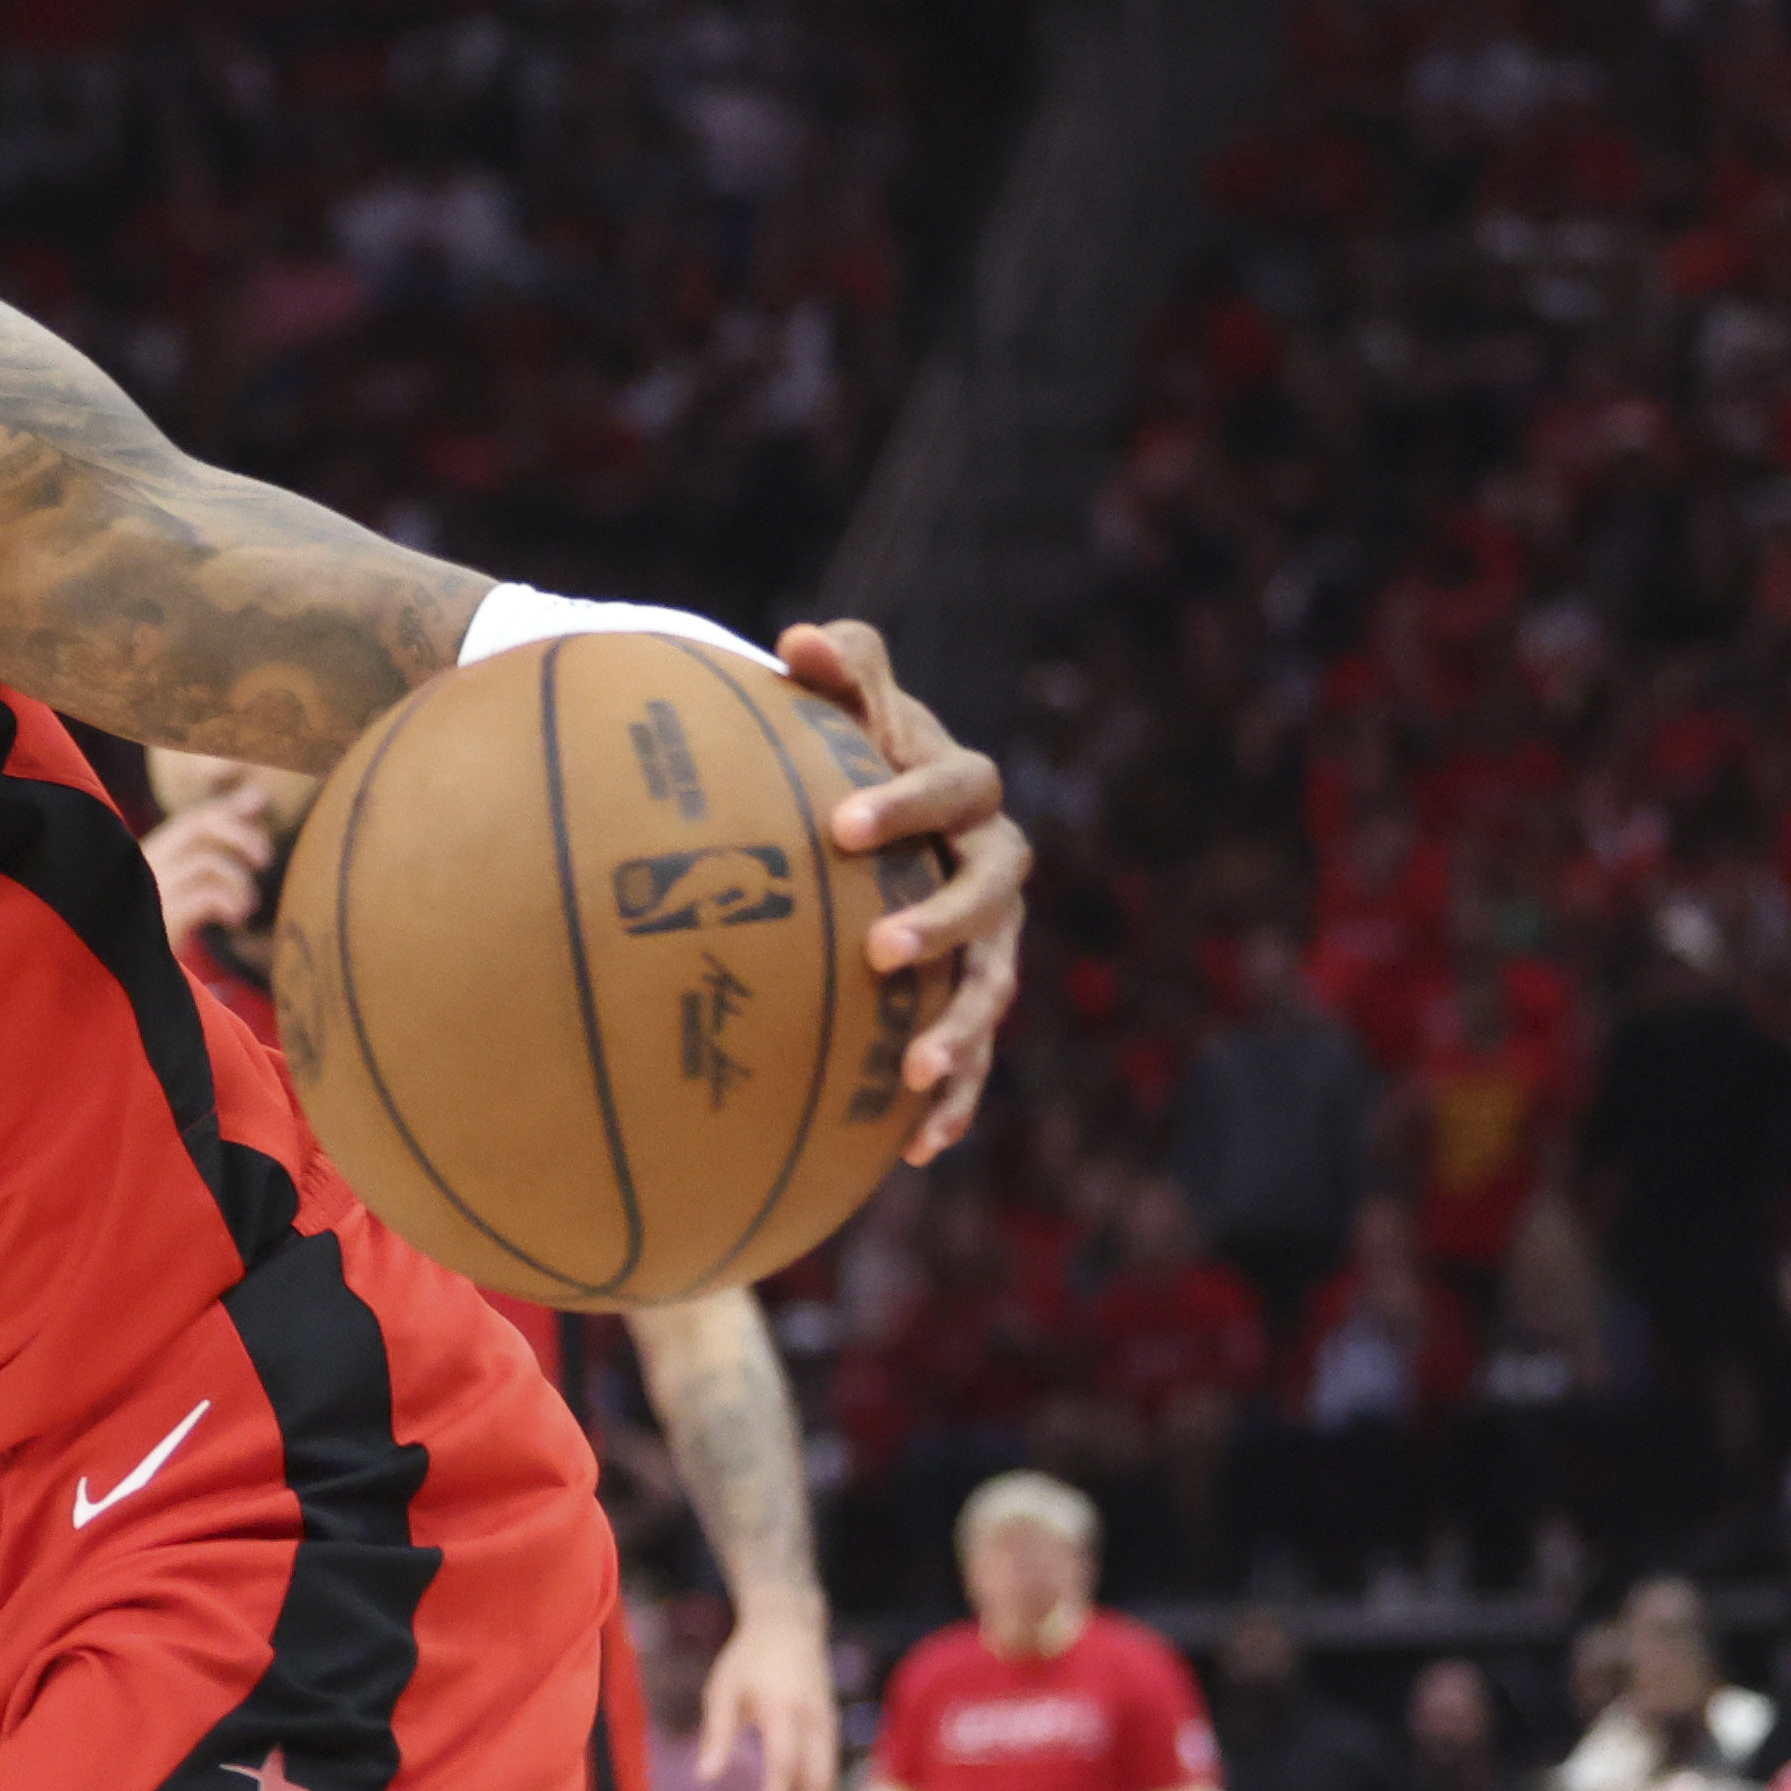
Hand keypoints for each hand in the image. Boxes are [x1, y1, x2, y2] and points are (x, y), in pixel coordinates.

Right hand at [140, 769, 283, 953]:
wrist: (118, 976)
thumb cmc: (155, 928)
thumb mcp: (179, 885)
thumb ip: (213, 844)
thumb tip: (256, 795)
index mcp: (148, 857)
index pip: (191, 819)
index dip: (228, 808)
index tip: (260, 800)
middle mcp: (147, 866)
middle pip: (197, 826)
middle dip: (239, 834)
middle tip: (265, 859)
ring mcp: (153, 890)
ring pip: (208, 862)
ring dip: (238, 881)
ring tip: (246, 907)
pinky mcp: (164, 919)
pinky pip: (208, 895)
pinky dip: (230, 903)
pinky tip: (235, 919)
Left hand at [702, 1599, 841, 1790]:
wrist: (790, 1624)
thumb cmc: (748, 1658)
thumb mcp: (723, 1689)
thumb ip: (717, 1734)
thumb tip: (705, 1780)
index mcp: (785, 1711)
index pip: (784, 1766)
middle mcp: (815, 1722)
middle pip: (818, 1783)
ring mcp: (829, 1725)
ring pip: (828, 1781)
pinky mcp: (830, 1729)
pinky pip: (828, 1771)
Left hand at [773, 617, 1030, 1159]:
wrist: (875, 821)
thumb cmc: (850, 756)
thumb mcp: (845, 709)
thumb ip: (837, 669)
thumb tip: (796, 638)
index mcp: (966, 794)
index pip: (956, 789)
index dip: (908, 803)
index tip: (842, 825)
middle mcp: (995, 867)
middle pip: (992, 896)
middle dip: (944, 923)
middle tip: (881, 951)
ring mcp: (992, 941)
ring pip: (994, 986)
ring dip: (961, 1030)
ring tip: (915, 1074)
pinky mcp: (969, 1002)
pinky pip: (974, 1059)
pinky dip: (954, 1102)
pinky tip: (916, 1152)